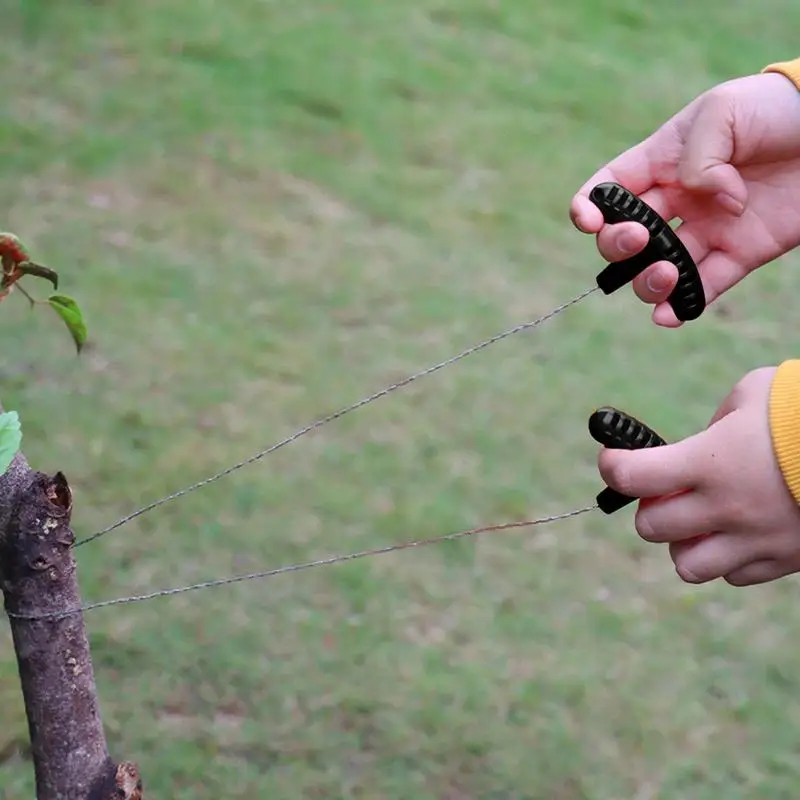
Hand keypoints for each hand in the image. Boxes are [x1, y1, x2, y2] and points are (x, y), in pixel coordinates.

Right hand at [570, 73, 799, 326]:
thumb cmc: (773, 108)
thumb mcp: (723, 112)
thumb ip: (697, 159)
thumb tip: (708, 204)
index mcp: (661, 163)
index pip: (607, 190)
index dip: (587, 209)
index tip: (589, 222)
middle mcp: (676, 202)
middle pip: (623, 239)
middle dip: (618, 247)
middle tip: (642, 239)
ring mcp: (706, 231)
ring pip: (658, 271)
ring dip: (648, 282)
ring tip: (668, 274)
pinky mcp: (739, 255)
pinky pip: (703, 289)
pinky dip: (682, 307)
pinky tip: (669, 315)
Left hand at [599, 368, 799, 585]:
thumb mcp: (752, 396)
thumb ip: (714, 422)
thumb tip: (697, 444)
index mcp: (708, 462)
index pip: (631, 477)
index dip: (614, 467)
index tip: (615, 460)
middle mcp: (724, 508)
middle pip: (650, 528)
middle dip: (650, 508)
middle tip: (669, 490)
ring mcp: (754, 540)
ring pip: (686, 567)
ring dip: (683, 542)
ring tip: (701, 520)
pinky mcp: (783, 561)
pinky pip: (733, 576)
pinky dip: (726, 559)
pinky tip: (739, 532)